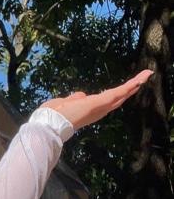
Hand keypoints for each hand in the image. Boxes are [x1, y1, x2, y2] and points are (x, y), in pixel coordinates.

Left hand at [37, 69, 151, 131]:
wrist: (51, 123)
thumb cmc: (54, 115)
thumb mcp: (66, 103)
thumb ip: (75, 99)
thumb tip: (81, 95)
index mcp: (90, 110)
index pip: (107, 102)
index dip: (118, 95)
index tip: (126, 89)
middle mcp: (99, 110)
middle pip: (118, 98)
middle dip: (131, 89)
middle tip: (143, 79)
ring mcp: (102, 106)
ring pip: (122, 94)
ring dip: (135, 84)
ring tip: (146, 74)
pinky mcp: (103, 102)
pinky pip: (120, 91)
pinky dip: (132, 84)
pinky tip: (142, 77)